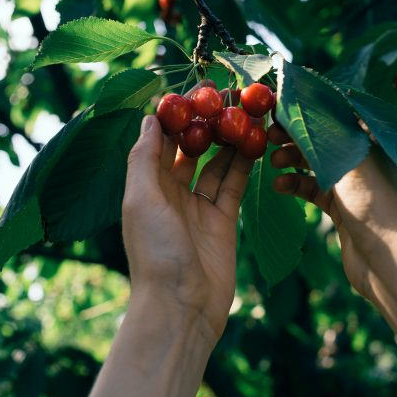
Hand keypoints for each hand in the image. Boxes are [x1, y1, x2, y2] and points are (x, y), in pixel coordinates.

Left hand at [123, 114, 251, 340]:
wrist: (182, 306)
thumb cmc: (155, 252)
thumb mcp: (141, 200)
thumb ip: (145, 158)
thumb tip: (149, 117)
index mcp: (148, 187)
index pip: (161, 141)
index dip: (175, 115)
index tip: (193, 90)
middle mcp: (172, 193)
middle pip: (191, 149)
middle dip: (206, 123)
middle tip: (226, 97)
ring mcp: (199, 207)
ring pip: (216, 164)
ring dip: (228, 139)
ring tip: (246, 113)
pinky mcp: (224, 220)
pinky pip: (234, 185)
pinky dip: (244, 164)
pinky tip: (255, 141)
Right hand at [268, 124, 396, 299]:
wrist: (390, 262)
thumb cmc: (378, 204)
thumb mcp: (353, 160)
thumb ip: (329, 132)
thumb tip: (307, 103)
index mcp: (377, 141)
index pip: (339, 114)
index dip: (310, 110)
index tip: (282, 107)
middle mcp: (367, 160)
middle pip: (325, 138)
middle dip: (296, 136)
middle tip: (270, 134)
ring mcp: (355, 185)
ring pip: (317, 164)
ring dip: (293, 160)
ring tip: (272, 161)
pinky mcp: (344, 209)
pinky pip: (314, 189)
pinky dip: (296, 185)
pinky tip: (279, 185)